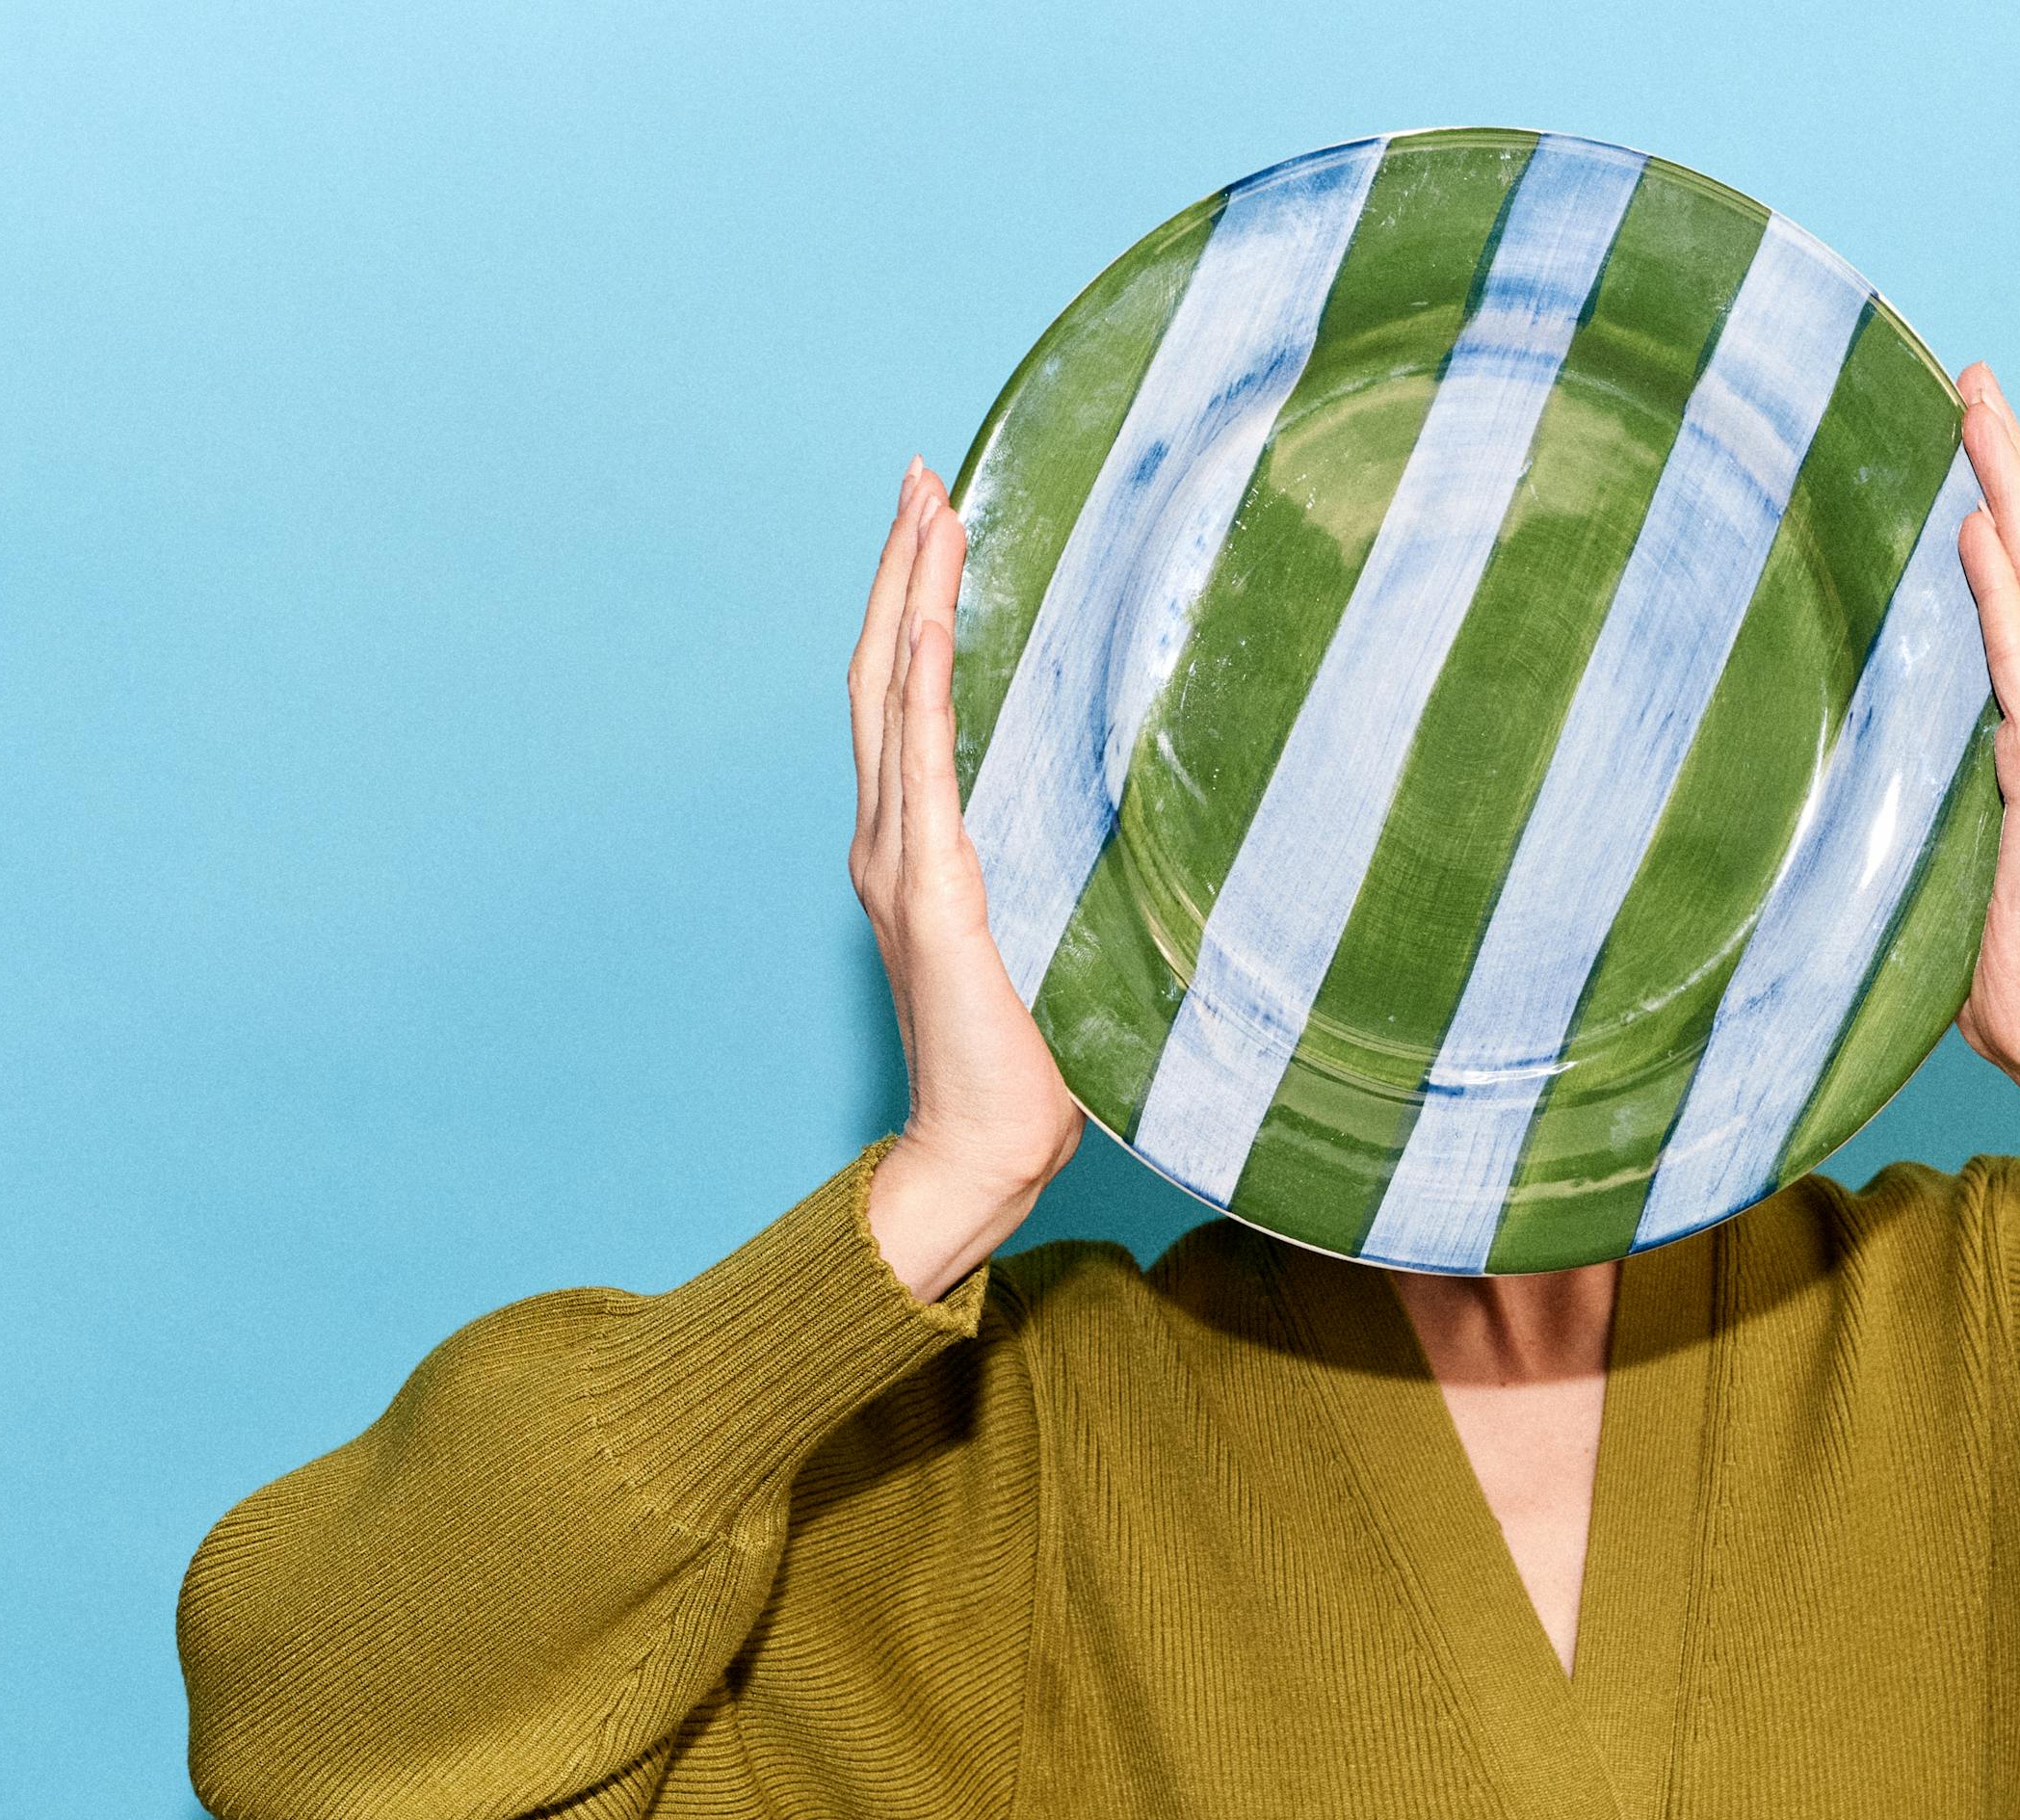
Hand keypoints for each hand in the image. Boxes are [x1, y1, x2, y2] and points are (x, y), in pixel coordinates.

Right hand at [851, 459, 1083, 1299]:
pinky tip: (935, 618)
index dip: (914, 601)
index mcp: (915, 845)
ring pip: (892, 693)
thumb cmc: (1034, 1054)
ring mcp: (900, 861)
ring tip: (927, 509)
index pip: (904, 694)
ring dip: (911, 594)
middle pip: (881, 668)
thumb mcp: (1058, 927)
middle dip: (901, 565)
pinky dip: (924, 684)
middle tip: (921, 475)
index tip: (935, 518)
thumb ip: (1067, 863)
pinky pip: (922, 764)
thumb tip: (1138, 808)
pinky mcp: (933, 891)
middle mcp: (888, 838)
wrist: (989, 1143)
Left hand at [1950, 364, 2019, 1188]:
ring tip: (1974, 416)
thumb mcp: (1958, 827)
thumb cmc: (1995, 944)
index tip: (1971, 424)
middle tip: (1973, 378)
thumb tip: (1871, 716)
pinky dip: (2000, 596)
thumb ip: (1941, 762)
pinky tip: (1975, 533)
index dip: (2008, 501)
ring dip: (2009, 496)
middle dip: (2013, 464)